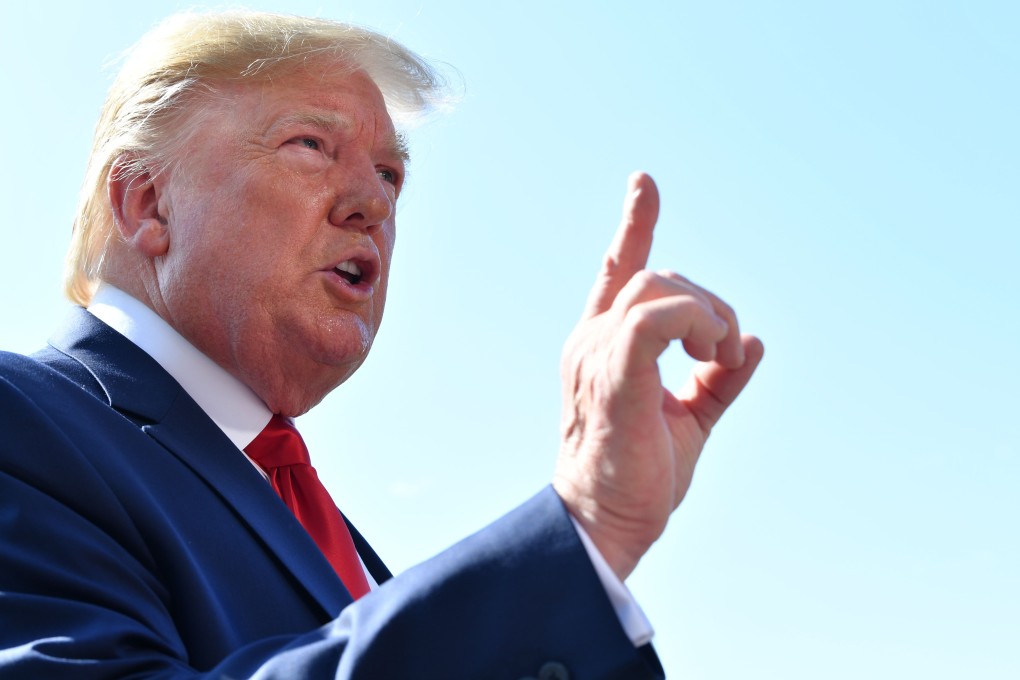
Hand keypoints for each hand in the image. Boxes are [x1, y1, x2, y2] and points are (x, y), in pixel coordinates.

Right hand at [552, 172, 763, 580]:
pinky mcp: (613, 372)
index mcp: (604, 345)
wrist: (607, 523)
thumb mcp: (691, 417)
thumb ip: (719, 378)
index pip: (618, 270)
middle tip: (723, 351)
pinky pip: (657, 316)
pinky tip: (708, 354)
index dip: (634, 224)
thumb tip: (752, 340)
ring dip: (706, 313)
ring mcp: (597, 352)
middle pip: (659, 275)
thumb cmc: (640, 474)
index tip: (645, 182)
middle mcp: (592, 339)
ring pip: (661, 286)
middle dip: (708, 301)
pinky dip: (695, 323)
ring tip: (715, 357)